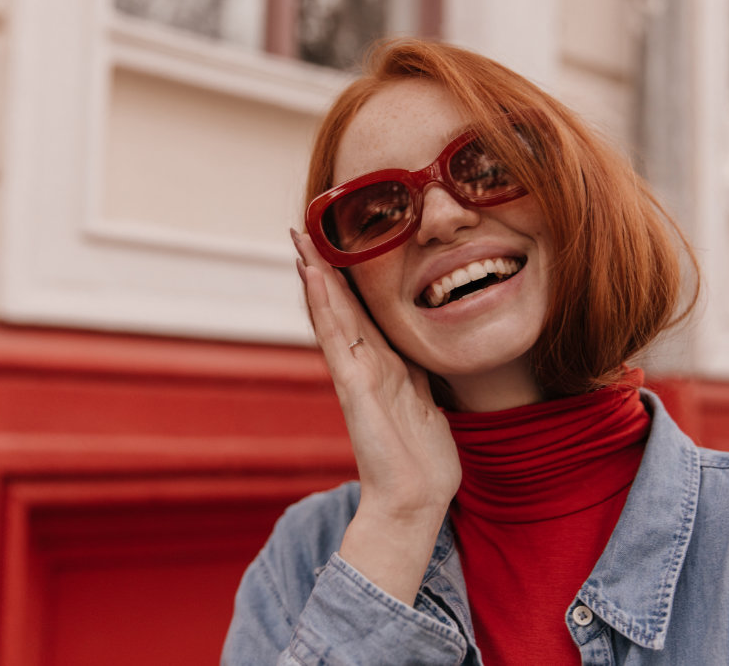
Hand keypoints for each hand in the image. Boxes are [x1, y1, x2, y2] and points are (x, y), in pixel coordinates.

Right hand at [292, 229, 460, 604]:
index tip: (337, 245)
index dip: (349, 279)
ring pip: (333, 315)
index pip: (362, 313)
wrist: (416, 501)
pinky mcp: (355, 389)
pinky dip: (324, 307)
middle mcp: (366, 366)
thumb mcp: (428, 405)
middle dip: (323, 268)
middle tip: (303, 228)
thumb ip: (419, 378)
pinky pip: (336, 339)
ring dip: (317, 277)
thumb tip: (423, 356)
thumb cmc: (423, 460)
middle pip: (340, 307)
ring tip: (300, 241)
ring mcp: (357, 376)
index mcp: (385, 367)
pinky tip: (313, 278)